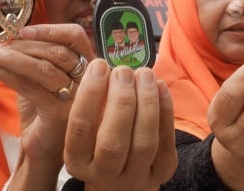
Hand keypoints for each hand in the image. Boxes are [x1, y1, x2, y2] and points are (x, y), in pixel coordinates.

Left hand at [0, 24, 93, 188]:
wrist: (42, 151)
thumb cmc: (42, 111)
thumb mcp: (40, 78)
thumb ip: (33, 57)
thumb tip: (9, 36)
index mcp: (87, 66)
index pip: (75, 37)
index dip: (49, 29)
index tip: (22, 30)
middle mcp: (89, 81)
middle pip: (57, 51)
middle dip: (22, 45)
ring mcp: (78, 98)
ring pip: (43, 68)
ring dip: (10, 58)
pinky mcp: (60, 113)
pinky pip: (31, 87)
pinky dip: (6, 75)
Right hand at [64, 61, 176, 190]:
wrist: (121, 182)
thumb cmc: (99, 143)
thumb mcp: (88, 127)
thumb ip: (93, 102)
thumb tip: (107, 64)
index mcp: (77, 160)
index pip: (81, 127)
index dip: (90, 94)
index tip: (99, 66)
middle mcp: (103, 173)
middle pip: (112, 140)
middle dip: (121, 100)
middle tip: (123, 71)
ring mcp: (134, 177)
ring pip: (143, 142)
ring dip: (146, 103)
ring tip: (144, 74)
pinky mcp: (161, 174)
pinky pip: (166, 143)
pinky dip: (165, 111)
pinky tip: (160, 86)